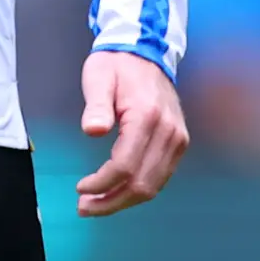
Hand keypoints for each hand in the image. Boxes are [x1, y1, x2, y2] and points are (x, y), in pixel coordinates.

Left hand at [74, 50, 188, 217]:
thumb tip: (92, 130)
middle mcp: (168, 131)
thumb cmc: (116, 66)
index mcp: (146, 116)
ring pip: (153, 185)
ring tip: (97, 204)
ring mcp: (178, 139)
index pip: (124, 166)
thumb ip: (96, 105)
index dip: (101, 183)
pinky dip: (138, 190)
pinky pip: (160, 176)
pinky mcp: (179, 142)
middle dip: (111, 201)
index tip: (80, 188)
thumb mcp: (98, 78)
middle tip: (84, 207)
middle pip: (142, 184)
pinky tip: (117, 191)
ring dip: (124, 201)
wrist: (145, 53)